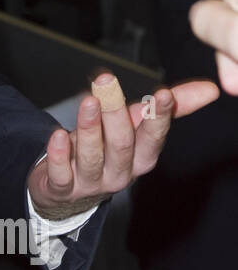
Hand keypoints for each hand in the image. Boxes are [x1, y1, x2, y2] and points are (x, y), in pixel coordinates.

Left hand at [27, 75, 218, 219]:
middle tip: (106, 81)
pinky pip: (61, 175)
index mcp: (141, 157)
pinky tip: (57, 135)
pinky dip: (59, 155)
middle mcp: (119, 172)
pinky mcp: (62, 188)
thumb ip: (170, 108)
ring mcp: (90, 182)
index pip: (154, 138)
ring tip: (87, 101)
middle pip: (121, 145)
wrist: (68, 188)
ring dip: (89, 128)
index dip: (158, 117)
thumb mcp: (136, 126)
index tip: (162, 93)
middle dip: (115, 113)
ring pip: (92, 157)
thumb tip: (211, 89)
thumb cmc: (107, 149)